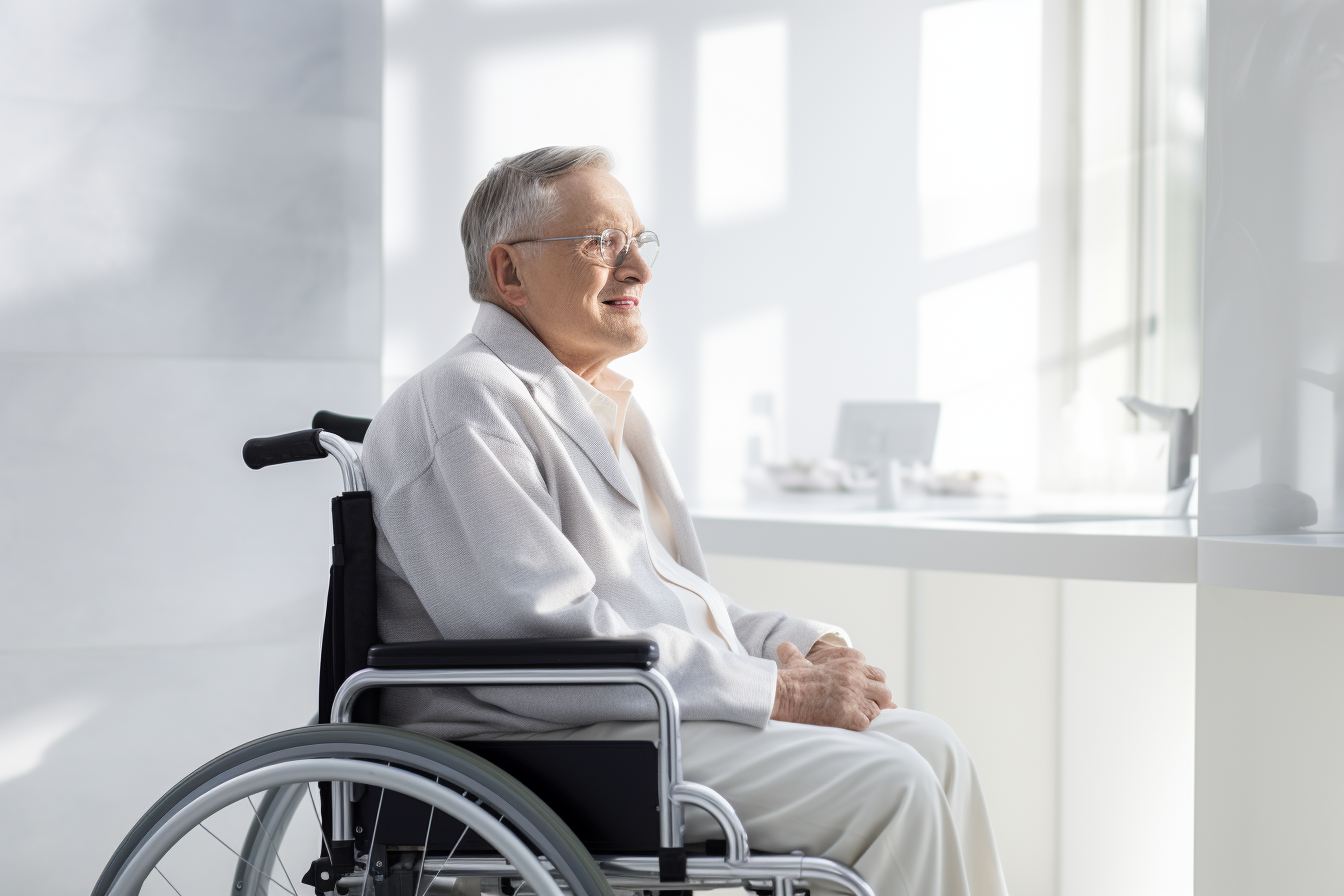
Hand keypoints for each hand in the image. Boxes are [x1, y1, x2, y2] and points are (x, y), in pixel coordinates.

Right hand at [772, 642, 896, 730]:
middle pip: (884, 692)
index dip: (874, 687)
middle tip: (865, 708)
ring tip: (852, 716)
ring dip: (866, 714)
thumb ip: (797, 652)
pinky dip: (858, 725)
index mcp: (850, 665)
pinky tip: (846, 723)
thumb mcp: (798, 661)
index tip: (866, 694)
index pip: (879, 676)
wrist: (783, 694)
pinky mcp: (850, 715)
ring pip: (876, 710)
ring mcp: (854, 697)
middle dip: (878, 702)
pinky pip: (866, 723)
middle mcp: (856, 679)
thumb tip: (784, 645)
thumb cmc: (790, 680)